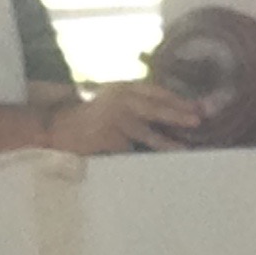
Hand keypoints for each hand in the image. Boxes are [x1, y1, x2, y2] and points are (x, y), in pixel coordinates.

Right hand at [43, 78, 204, 153]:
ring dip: (167, 143)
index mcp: (123, 88)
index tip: (196, 107)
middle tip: (197, 120)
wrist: (58, 127)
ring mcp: (115, 121)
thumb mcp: (112, 99)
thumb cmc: (89, 116)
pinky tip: (158, 166)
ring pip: (148, 133)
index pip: (156, 92)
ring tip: (183, 150)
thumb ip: (135, 101)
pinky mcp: (110, 140)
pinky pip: (132, 151)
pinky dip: (144, 158)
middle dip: (178, 115)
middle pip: (156, 108)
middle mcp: (121, 101)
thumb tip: (170, 111)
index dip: (177, 100)